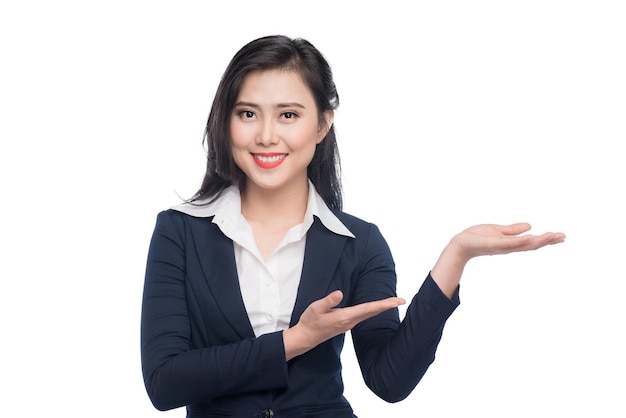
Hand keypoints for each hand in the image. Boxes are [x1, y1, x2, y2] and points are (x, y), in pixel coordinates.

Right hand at [283, 291, 404, 360]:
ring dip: (381, 308)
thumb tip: (340, 293)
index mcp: (345, 317)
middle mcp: (350, 321)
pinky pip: (364, 316)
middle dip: (387, 306)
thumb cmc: (310, 321)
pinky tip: (376, 307)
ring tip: (392, 302)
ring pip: (369, 314)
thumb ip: (328, 301)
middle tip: (402, 300)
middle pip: (373, 312)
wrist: (306, 337)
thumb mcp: (316, 308)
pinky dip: (372, 310)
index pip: (369, 308)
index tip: (397, 301)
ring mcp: (349, 324)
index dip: (384, 304)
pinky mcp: (346, 323)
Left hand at [450, 223, 565, 261]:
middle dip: (548, 241)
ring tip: (553, 236)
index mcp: (511, 243)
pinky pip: (509, 243)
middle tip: (563, 237)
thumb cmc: (478, 237)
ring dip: (539, 241)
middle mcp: (509, 246)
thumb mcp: (498, 231)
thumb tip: (530, 226)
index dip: (547, 239)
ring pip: (524, 244)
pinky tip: (531, 237)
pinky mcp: (493, 244)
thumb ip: (513, 230)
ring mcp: (502, 246)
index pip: (533, 242)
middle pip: (533, 245)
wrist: (461, 244)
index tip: (561, 236)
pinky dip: (520, 241)